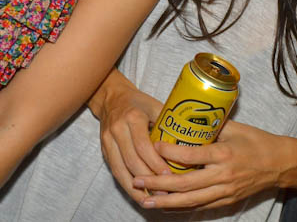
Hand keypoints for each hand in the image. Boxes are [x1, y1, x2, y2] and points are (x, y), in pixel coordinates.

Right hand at [98, 85, 169, 201]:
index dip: (156, 163)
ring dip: (137, 187)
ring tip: (153, 198)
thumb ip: (169, 122)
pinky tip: (139, 194)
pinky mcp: (104, 149)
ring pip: (121, 169)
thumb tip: (192, 140)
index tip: (169, 175)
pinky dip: (126, 185)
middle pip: (132, 160)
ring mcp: (108, 140)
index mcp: (133, 117)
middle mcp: (118, 129)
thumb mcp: (155, 106)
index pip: (143, 145)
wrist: (112, 98)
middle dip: (149, 179)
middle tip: (166, 192)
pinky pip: (115, 171)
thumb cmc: (139, 102)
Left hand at [132, 121, 283, 210]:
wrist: (280, 164)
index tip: (153, 146)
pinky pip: (200, 207)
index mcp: (223, 154)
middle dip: (158, 184)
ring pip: (189, 200)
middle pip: (184, 184)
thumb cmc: (257, 141)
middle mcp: (222, 176)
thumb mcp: (234, 128)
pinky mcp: (226, 201)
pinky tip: (166, 205)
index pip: (190, 156)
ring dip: (165, 202)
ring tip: (144, 199)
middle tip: (138, 180)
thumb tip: (185, 117)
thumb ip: (210, 127)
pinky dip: (181, 207)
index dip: (169, 153)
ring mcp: (224, 191)